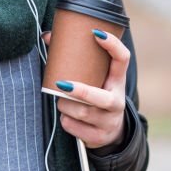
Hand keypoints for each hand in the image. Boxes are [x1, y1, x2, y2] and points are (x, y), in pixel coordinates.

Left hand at [41, 29, 129, 149]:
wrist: (111, 132)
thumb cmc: (97, 97)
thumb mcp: (94, 80)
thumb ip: (76, 60)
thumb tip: (48, 36)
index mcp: (117, 81)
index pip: (122, 59)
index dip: (112, 45)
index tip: (96, 33)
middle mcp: (117, 102)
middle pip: (99, 97)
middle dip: (79, 91)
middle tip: (60, 83)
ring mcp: (110, 121)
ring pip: (80, 112)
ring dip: (65, 105)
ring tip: (62, 101)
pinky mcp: (99, 137)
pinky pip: (73, 127)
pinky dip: (65, 120)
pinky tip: (68, 117)